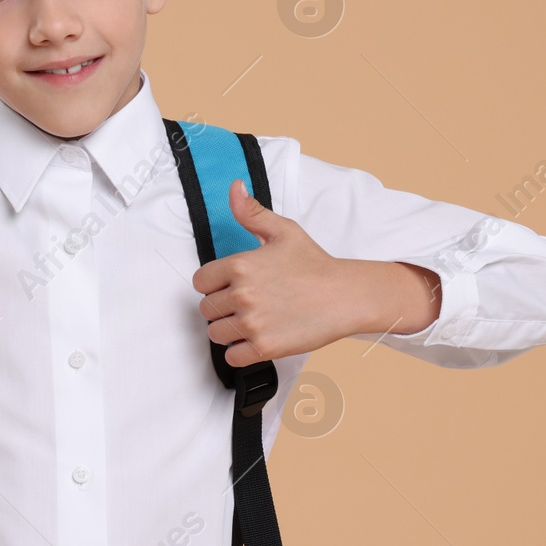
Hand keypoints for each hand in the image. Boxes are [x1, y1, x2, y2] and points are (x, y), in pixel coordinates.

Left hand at [191, 179, 362, 366]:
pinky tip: (256, 340)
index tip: (229, 287)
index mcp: (240, 265)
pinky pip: (232, 357)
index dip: (213, 285)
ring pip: (216, 334)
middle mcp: (242, 294)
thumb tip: (234, 188)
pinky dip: (240, 352)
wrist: (345, 295)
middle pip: (206, 310)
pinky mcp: (265, 347)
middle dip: (222, 308)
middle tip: (246, 305)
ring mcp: (252, 323)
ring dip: (229, 331)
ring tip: (252, 322)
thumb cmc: (315, 264)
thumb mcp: (283, 231)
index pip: (200, 282)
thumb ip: (251, 212)